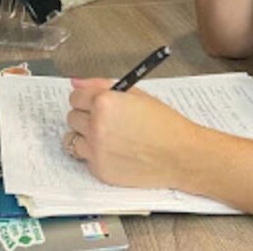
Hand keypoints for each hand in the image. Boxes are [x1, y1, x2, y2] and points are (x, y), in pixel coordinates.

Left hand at [64, 78, 199, 189]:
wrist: (181, 155)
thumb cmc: (163, 123)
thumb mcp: (136, 94)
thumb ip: (101, 85)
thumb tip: (75, 83)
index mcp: (104, 103)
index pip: (75, 97)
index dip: (87, 100)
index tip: (96, 104)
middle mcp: (96, 126)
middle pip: (72, 117)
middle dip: (86, 117)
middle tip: (108, 121)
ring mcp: (96, 150)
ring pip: (71, 139)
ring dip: (85, 136)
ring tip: (107, 137)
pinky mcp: (100, 170)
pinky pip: (85, 158)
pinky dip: (95, 155)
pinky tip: (114, 152)